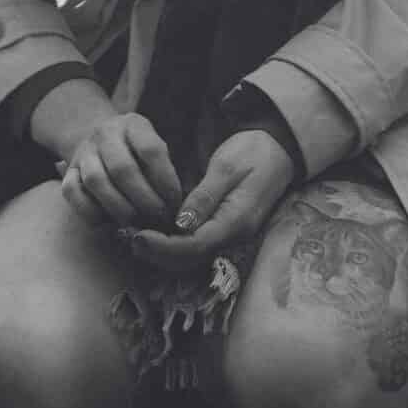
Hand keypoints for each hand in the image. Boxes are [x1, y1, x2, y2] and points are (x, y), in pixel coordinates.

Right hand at [55, 110, 183, 229]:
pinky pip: (72, 193)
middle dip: (144, 200)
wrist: (102, 142)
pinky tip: (109, 221)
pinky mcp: (68, 171)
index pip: (151, 150)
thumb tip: (178, 212)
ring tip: (136, 223)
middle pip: (122, 169)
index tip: (175, 203)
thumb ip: (164, 173)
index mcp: (133, 124)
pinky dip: (91, 211)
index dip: (165, 181)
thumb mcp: (156, 152)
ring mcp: (83, 151)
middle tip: (158, 218)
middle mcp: (105, 133)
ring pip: (96, 181)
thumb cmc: (140, 155)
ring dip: (120, 208)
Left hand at [124, 128, 294, 270]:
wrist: (278, 149)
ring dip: (164, 252)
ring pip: (194, 256)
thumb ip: (204, 196)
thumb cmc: (254, 153)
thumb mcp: (226, 167)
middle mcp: (234, 235)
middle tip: (129, 240)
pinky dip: (174, 244)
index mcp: (236, 221)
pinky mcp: (225, 228)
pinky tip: (155, 233)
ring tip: (136, 239)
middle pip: (193, 258)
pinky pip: (197, 245)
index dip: (164, 247)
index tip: (138, 237)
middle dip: (159, 254)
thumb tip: (181, 224)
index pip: (195, 246)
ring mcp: (231, 234)